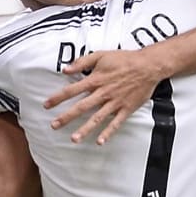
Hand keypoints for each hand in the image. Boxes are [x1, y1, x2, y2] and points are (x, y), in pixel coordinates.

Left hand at [44, 48, 165, 144]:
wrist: (148, 66)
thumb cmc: (124, 59)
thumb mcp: (101, 55)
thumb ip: (82, 62)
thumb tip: (65, 69)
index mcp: (95, 80)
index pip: (72, 90)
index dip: (58, 98)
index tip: (46, 105)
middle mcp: (103, 93)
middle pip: (81, 107)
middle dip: (66, 117)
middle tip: (54, 126)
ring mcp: (114, 102)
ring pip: (97, 118)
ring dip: (85, 129)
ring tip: (73, 139)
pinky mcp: (126, 109)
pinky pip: (115, 123)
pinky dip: (108, 133)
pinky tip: (99, 141)